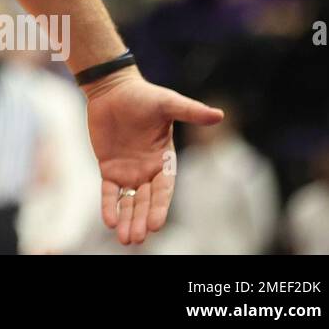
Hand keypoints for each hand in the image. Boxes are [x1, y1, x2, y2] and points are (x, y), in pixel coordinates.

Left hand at [83, 66, 223, 244]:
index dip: (159, 207)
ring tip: (125, 239)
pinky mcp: (109, 168)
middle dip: (141, 220)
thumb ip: (191, 112)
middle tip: (136, 238)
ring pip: (129, 202)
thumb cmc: (143, 95)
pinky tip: (109, 221)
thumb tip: (219, 114)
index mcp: (165, 161)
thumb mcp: (168, 103)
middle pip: (146, 201)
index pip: (163, 190)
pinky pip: (110, 192)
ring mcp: (129, 171)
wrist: (113, 88)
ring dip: (127, 219)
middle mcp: (148, 170)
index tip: (154, 225)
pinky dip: (109, 205)